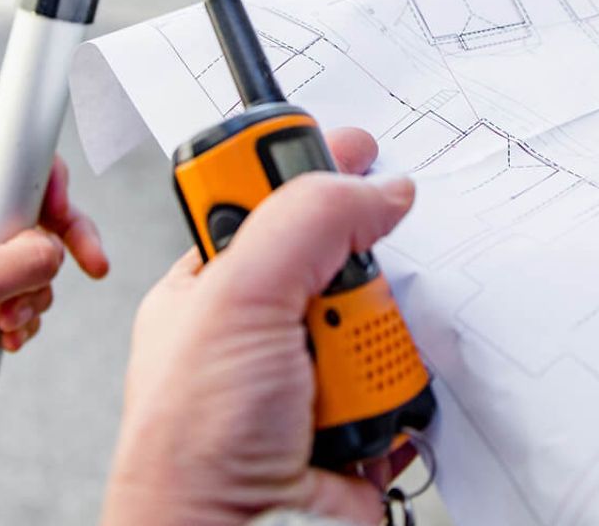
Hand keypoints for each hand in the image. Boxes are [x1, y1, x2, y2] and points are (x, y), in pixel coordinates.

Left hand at [0, 125, 108, 350]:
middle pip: (28, 202)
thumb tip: (54, 256)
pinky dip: (18, 309)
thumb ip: (20, 262)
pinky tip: (4, 337)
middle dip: (55, 246)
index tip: (66, 210)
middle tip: (92, 268)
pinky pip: (8, 281)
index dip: (45, 170)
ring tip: (8, 324)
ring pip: (23, 250)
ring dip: (32, 290)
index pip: (5, 143)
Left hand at [103, 129, 406, 525]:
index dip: (311, 168)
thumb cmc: (190, 450)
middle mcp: (262, 329)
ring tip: (332, 385)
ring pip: (384, 319)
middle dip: (352, 281)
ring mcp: (311, 379)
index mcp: (213, 286)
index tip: (359, 147)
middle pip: (344, 258)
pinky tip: (359, 419)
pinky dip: (397, 400)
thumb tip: (374, 187)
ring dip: (375, 348)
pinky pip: (408, 383)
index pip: (270, 199)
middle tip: (326, 311)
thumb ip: (305, 223)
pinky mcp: (356, 425)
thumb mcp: (235, 301)